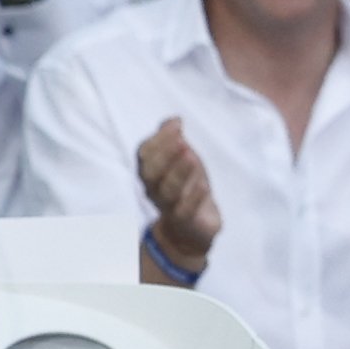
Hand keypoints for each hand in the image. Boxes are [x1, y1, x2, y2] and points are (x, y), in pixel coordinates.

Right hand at [136, 117, 221, 270]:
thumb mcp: (182, 160)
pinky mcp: (185, 221)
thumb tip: (174, 120)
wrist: (192, 228)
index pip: (145, 153)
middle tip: (183, 140)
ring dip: (178, 172)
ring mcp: (168, 206)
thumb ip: (174, 139)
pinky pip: (185, 211)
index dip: (159, 138)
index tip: (178, 125)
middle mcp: (154, 189)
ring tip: (192, 157)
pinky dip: (193, 198)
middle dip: (165, 154)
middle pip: (151, 172)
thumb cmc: (185, 187)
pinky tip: (203, 186)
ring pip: (167, 190)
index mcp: (151, 171)